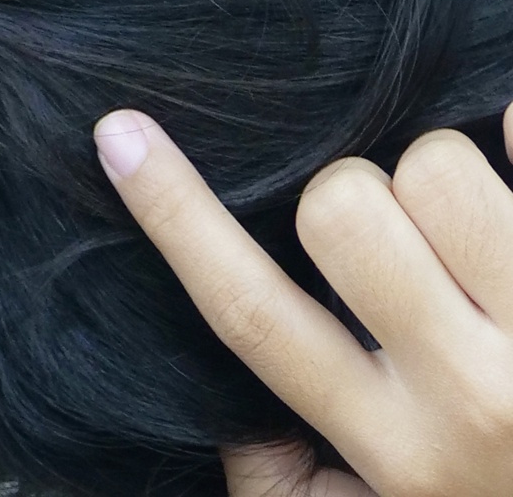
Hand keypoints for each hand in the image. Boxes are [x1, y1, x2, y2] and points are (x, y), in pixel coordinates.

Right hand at [92, 104, 512, 496]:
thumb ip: (275, 477)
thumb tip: (216, 400)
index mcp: (392, 450)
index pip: (247, 313)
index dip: (171, 214)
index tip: (117, 131)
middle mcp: (472, 400)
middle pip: (344, 209)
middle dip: (354, 194)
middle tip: (396, 234)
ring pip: (441, 165)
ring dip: (445, 175)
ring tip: (480, 233)